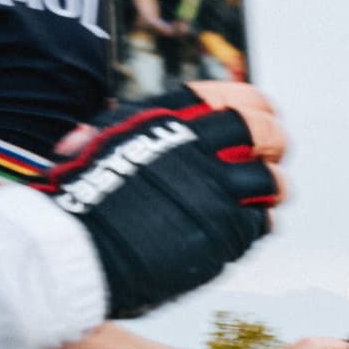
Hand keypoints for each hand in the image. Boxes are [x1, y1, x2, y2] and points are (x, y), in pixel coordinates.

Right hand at [37, 85, 285, 318]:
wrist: (74, 252)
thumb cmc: (81, 197)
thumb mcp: (102, 142)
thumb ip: (133, 126)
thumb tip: (132, 115)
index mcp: (168, 120)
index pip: (236, 97)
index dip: (255, 105)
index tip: (259, 114)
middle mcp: (197, 151)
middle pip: (266, 134)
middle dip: (273, 143)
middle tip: (267, 154)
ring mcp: (214, 193)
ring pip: (273, 181)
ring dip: (272, 187)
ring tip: (260, 193)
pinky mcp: (225, 233)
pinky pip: (262, 222)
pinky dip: (258, 222)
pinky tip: (244, 223)